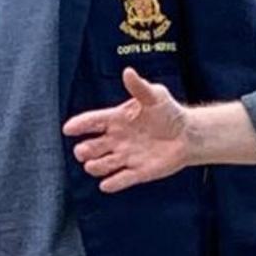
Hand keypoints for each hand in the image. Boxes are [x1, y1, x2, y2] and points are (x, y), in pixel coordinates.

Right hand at [63, 68, 189, 192]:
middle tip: (84, 151)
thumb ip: (139, 87)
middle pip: (90, 148)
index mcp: (116, 120)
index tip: (68, 129)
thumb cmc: (169, 112)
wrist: (188, 134)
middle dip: (83, 151)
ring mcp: (125, 157)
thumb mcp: (155, 96)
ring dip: (95, 167)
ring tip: (95, 165)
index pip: (91, 122)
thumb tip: (127, 72)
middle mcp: (116, 140)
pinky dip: (112, 184)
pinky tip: (107, 184)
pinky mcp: (137, 172)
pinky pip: (119, 181)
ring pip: (100, 166)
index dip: (79, 125)